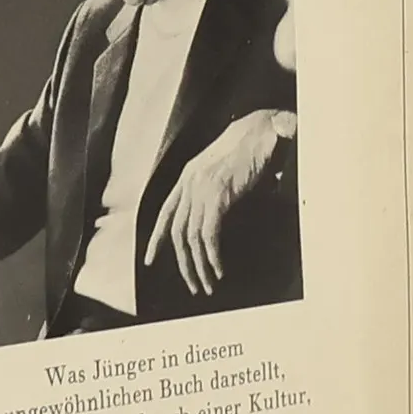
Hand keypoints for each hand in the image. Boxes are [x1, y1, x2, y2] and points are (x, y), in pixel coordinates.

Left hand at [145, 109, 287, 296]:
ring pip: (192, 238)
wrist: (262, 129)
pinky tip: (218, 269)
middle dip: (183, 263)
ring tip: (208, 284)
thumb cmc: (248, 148)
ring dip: (199, 266)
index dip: (157, 238)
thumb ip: (212, 190)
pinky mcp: (218, 195)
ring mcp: (201, 189)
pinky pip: (209, 234)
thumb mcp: (221, 169)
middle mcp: (189, 183)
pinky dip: (212, 256)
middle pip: (177, 232)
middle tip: (193, 284)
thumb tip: (212, 216)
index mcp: (187, 176)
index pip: (165, 213)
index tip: (150, 259)